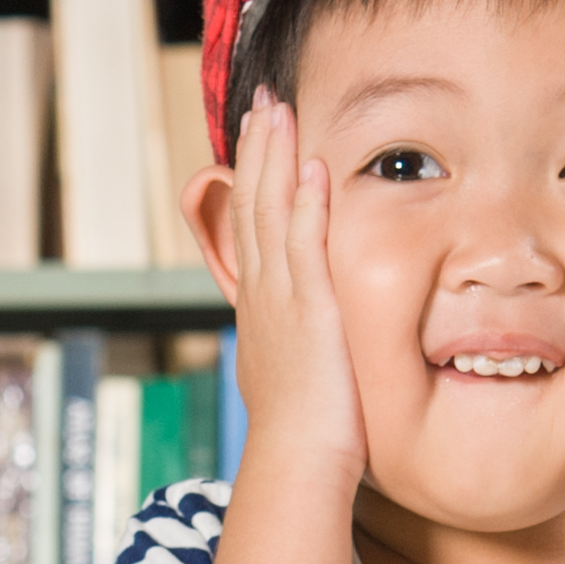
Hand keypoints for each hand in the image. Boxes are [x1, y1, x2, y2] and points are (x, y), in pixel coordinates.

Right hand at [207, 91, 367, 487]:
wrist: (297, 461)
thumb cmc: (304, 436)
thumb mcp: (292, 376)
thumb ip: (296, 346)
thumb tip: (299, 344)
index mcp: (259, 306)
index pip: (253, 227)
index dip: (256, 178)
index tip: (262, 139)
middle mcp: (261, 294)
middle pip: (252, 205)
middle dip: (257, 151)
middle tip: (262, 102)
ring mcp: (280, 300)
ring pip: (270, 214)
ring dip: (274, 159)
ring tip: (277, 111)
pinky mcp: (307, 310)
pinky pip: (303, 245)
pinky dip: (305, 204)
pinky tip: (312, 167)